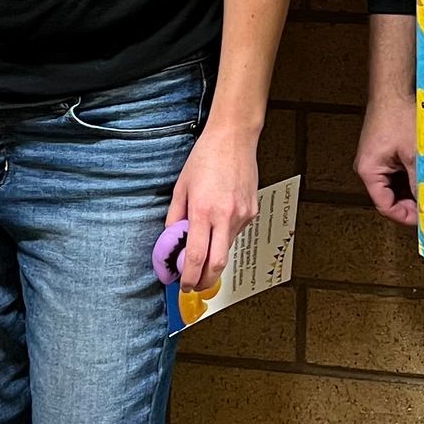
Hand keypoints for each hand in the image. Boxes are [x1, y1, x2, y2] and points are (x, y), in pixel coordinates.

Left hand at [166, 119, 259, 290]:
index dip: (189, 276)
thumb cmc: (206, 158)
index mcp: (203, 211)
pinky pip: (236, 233)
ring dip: (214, 256)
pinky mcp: (252, 212)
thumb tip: (172, 239)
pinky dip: (224, 236)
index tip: (183, 284)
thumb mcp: (181, 187)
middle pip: (217, 264)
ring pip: (227, 249)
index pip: (196, 256)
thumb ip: (175, 217)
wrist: (234, 139)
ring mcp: (242, 216)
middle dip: (205, 281)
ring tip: (203, 248)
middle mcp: (225, 216)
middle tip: (195, 285)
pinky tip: (218, 222)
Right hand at [354, 97, 419, 226]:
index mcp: (369, 171)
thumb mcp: (414, 154)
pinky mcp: (384, 152)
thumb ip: (419, 182)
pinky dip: (410, 176)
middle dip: (411, 202)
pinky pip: (396, 172)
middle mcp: (369, 168)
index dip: (405, 215)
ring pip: (395, 185)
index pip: (385, 205)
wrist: (394, 88)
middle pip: (389, 197)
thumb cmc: (398, 115)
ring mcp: (376, 159)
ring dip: (412, 188)